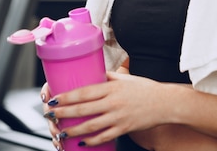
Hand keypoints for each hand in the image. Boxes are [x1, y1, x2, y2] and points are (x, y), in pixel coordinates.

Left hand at [44, 71, 169, 146]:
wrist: (166, 102)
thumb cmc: (146, 89)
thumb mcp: (126, 79)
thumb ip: (109, 77)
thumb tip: (95, 74)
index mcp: (112, 88)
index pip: (84, 92)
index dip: (67, 96)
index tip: (54, 98)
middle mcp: (113, 102)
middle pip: (83, 109)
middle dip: (63, 113)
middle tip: (50, 114)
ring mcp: (118, 117)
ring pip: (90, 126)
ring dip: (73, 130)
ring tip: (61, 132)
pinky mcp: (124, 128)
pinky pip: (104, 137)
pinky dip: (91, 141)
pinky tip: (81, 142)